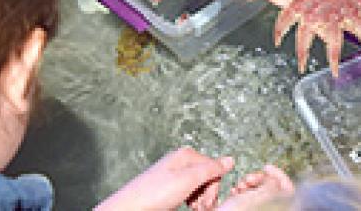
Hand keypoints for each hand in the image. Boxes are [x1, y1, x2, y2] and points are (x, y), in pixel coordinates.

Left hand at [95, 147, 233, 210]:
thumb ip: (211, 169)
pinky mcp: (170, 189)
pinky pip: (189, 193)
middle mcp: (181, 162)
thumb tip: (230, 159)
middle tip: (198, 208)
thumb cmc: (154, 194)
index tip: (206, 202)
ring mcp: (175, 176)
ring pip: (199, 187)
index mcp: (186, 155)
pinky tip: (186, 207)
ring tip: (192, 208)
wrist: (130, 209)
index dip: (214, 188)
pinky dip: (191, 201)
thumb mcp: (187, 180)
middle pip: (208, 177)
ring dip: (200, 199)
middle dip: (207, 194)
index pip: (215, 169)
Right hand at [217, 164, 294, 210]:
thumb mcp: (260, 195)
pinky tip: (233, 192)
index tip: (266, 166)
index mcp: (280, 205)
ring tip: (239, 186)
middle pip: (271, 190)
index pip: (288, 188)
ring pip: (256, 194)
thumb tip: (274, 179)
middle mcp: (269, 208)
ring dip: (247, 186)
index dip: (278, 174)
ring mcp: (256, 210)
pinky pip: (246, 201)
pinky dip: (240, 194)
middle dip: (258, 180)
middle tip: (247, 179)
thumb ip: (272, 185)